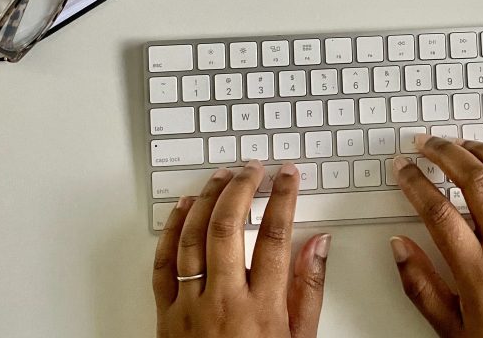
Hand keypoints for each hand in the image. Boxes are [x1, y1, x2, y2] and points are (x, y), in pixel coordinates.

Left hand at [153, 161, 330, 337]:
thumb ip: (309, 289)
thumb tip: (318, 244)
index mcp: (262, 309)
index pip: (275, 237)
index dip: (283, 198)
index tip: (288, 175)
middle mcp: (224, 302)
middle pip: (229, 228)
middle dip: (242, 188)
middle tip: (253, 168)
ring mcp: (190, 307)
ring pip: (193, 238)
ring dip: (208, 200)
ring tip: (222, 176)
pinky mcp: (165, 314)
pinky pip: (163, 263)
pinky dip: (172, 230)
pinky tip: (184, 208)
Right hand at [390, 136, 482, 337]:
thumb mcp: (453, 331)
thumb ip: (421, 286)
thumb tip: (399, 246)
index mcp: (479, 276)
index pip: (438, 213)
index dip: (415, 183)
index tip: (403, 169)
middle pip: (475, 183)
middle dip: (445, 154)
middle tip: (427, 144)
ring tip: (463, 143)